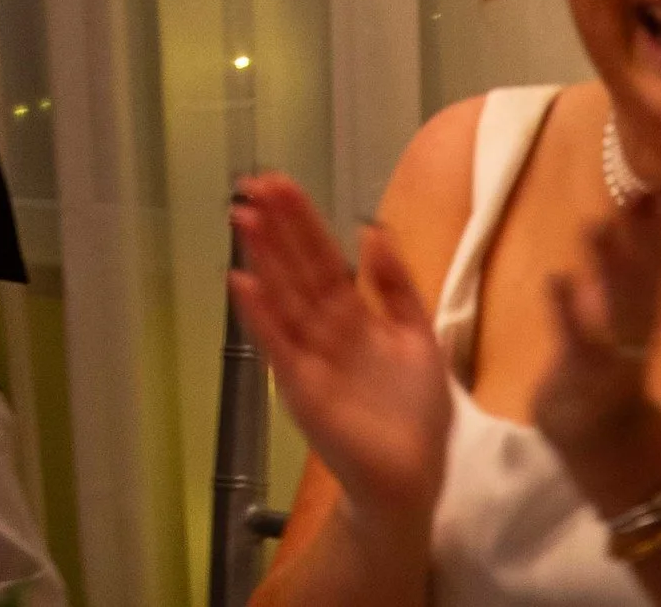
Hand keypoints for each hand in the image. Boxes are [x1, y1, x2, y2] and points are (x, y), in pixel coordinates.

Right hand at [230, 176, 451, 550]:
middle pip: (297, 268)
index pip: (322, 256)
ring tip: (242, 217)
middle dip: (276, 227)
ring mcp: (309, 355)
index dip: (302, 220)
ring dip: (262, 258)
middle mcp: (325, 329)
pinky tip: (241, 281)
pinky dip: (258, 314)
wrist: (414, 479)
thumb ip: (398, 287)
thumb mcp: (419, 339)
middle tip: (251, 184)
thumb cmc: (418, 415)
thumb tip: (373, 228)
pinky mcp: (300, 387)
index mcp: (355, 314)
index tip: (278, 181)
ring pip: (283, 296)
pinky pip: (277, 344)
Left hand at [534, 194, 660, 477]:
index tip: (653, 189)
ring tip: (595, 225)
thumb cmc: (601, 369)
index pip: (653, 268)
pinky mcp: (581, 377)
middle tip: (637, 195)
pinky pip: (575, 341)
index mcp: (639, 319)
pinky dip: (567, 311)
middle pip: (642, 283)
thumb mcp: (616, 321)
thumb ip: (617, 274)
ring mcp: (610, 357)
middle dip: (642, 241)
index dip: (653, 231)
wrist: (598, 441)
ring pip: (616, 310)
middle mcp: (632, 335)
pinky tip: (555, 277)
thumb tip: (617, 221)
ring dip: (609, 270)